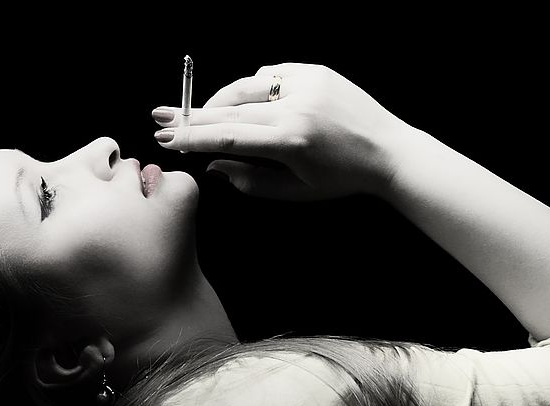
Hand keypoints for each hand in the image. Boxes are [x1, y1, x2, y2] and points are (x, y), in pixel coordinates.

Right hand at [151, 63, 406, 200]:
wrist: (389, 152)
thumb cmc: (342, 180)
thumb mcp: (296, 191)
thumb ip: (251, 181)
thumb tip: (213, 165)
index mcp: (292, 140)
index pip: (229, 137)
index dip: (193, 137)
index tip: (167, 138)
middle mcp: (297, 106)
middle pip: (231, 110)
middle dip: (192, 116)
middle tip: (161, 118)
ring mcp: (307, 83)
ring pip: (247, 87)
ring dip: (220, 102)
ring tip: (198, 115)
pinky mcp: (316, 70)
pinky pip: (271, 75)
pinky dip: (253, 88)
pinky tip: (241, 103)